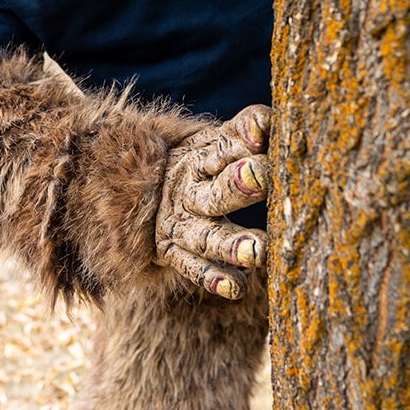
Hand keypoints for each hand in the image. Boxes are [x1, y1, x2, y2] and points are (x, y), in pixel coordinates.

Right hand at [154, 104, 270, 299]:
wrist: (137, 191)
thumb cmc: (200, 166)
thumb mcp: (214, 143)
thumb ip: (245, 131)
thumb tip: (272, 121)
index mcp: (199, 157)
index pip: (223, 146)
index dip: (244, 137)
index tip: (263, 134)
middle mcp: (187, 190)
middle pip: (214, 191)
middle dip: (238, 186)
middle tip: (263, 178)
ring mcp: (179, 224)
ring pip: (206, 237)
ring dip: (232, 245)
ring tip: (260, 252)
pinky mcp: (173, 252)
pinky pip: (193, 268)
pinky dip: (214, 279)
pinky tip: (237, 287)